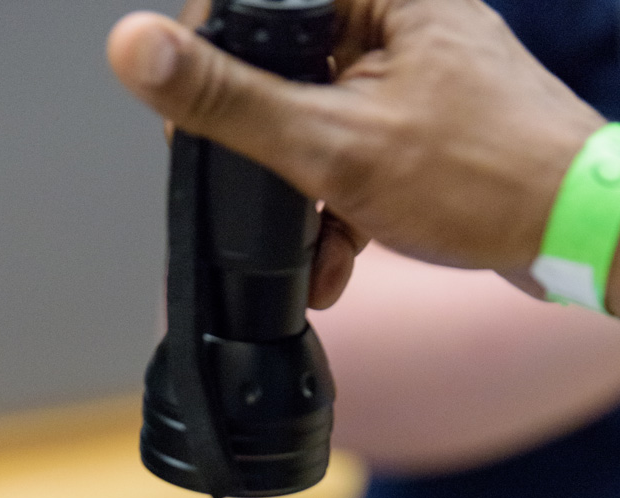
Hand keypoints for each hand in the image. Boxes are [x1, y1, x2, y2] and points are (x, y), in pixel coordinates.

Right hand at [107, 0, 605, 307]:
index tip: (200, 134)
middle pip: (282, 76)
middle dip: (268, 162)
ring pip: (316, 126)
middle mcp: (394, 19)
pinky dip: (340, 211)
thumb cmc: (479, 176)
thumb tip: (132, 50)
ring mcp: (410, 74)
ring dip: (303, 202)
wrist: (575, 231)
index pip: (254, 4)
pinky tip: (338, 261)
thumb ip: (229, 101)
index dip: (212, 68)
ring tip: (317, 252)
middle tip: (266, 205)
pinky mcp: (421, 125)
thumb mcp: (332, 144)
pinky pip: (355, 156)